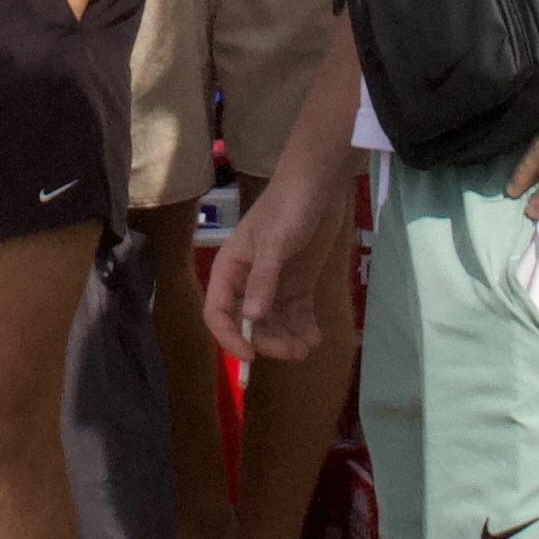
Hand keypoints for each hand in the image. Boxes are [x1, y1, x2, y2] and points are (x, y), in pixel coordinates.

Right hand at [207, 163, 340, 361]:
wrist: (319, 182)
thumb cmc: (289, 205)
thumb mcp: (275, 242)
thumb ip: (263, 279)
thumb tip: (252, 318)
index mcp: (230, 268)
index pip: (218, 311)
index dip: (230, 337)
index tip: (251, 356)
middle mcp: (247, 280)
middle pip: (249, 323)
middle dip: (269, 340)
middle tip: (294, 351)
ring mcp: (274, 282)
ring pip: (274, 322)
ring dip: (288, 338)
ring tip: (308, 346)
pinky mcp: (297, 282)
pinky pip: (295, 314)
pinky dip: (304, 327)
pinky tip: (316, 336)